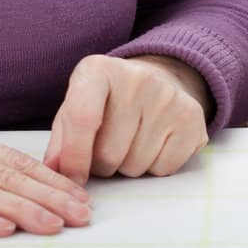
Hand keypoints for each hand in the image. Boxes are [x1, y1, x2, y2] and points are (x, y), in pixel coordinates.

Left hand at [43, 54, 210, 183]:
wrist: (160, 79)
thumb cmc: (108, 100)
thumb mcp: (76, 107)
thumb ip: (61, 139)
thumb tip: (55, 170)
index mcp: (98, 70)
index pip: (82, 118)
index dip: (73, 157)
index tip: (72, 177)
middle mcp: (137, 78)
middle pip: (108, 154)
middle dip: (102, 165)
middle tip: (107, 148)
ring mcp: (169, 97)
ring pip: (135, 166)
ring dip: (127, 167)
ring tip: (131, 143)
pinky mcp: (192, 118)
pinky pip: (163, 169)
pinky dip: (154, 167)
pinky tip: (154, 144)